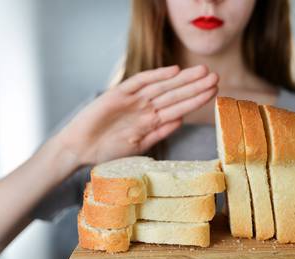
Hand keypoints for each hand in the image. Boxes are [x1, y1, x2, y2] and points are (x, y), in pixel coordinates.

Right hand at [57, 65, 217, 165]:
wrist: (79, 149)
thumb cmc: (107, 151)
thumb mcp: (138, 146)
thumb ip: (159, 132)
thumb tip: (181, 119)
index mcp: (151, 120)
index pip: (179, 107)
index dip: (197, 99)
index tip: (215, 92)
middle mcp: (145, 108)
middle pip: (175, 94)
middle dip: (195, 86)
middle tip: (215, 76)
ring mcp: (132, 100)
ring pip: (162, 87)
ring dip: (182, 80)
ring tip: (202, 71)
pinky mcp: (118, 94)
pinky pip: (139, 82)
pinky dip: (155, 76)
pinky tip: (173, 71)